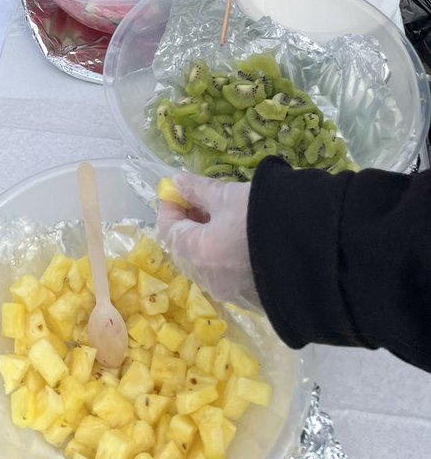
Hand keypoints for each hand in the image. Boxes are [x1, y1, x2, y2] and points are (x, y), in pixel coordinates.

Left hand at [156, 172, 259, 309]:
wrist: (317, 254)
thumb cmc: (265, 218)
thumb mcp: (229, 196)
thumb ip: (199, 189)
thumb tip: (177, 182)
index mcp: (196, 253)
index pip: (167, 230)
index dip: (170, 207)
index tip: (178, 190)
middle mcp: (209, 279)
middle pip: (186, 250)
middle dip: (190, 224)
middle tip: (202, 202)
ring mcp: (232, 295)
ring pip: (208, 266)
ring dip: (208, 242)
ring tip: (225, 219)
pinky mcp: (256, 303)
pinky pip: (231, 278)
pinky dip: (228, 259)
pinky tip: (244, 242)